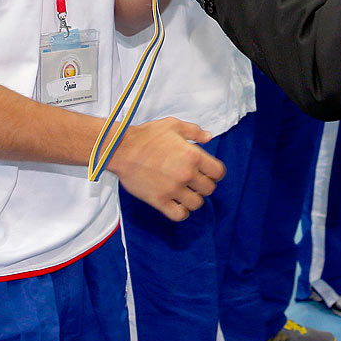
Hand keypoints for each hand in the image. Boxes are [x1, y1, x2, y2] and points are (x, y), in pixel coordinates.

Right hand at [107, 117, 225, 219]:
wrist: (121, 149)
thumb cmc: (147, 136)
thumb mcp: (173, 125)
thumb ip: (194, 131)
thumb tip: (209, 137)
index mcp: (193, 155)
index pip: (218, 172)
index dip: (215, 173)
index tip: (208, 173)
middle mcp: (186, 174)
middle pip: (209, 189)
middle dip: (204, 186)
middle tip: (195, 183)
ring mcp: (173, 189)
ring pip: (196, 204)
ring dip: (194, 200)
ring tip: (186, 193)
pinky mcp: (159, 200)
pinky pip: (179, 215)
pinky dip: (181, 212)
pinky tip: (177, 204)